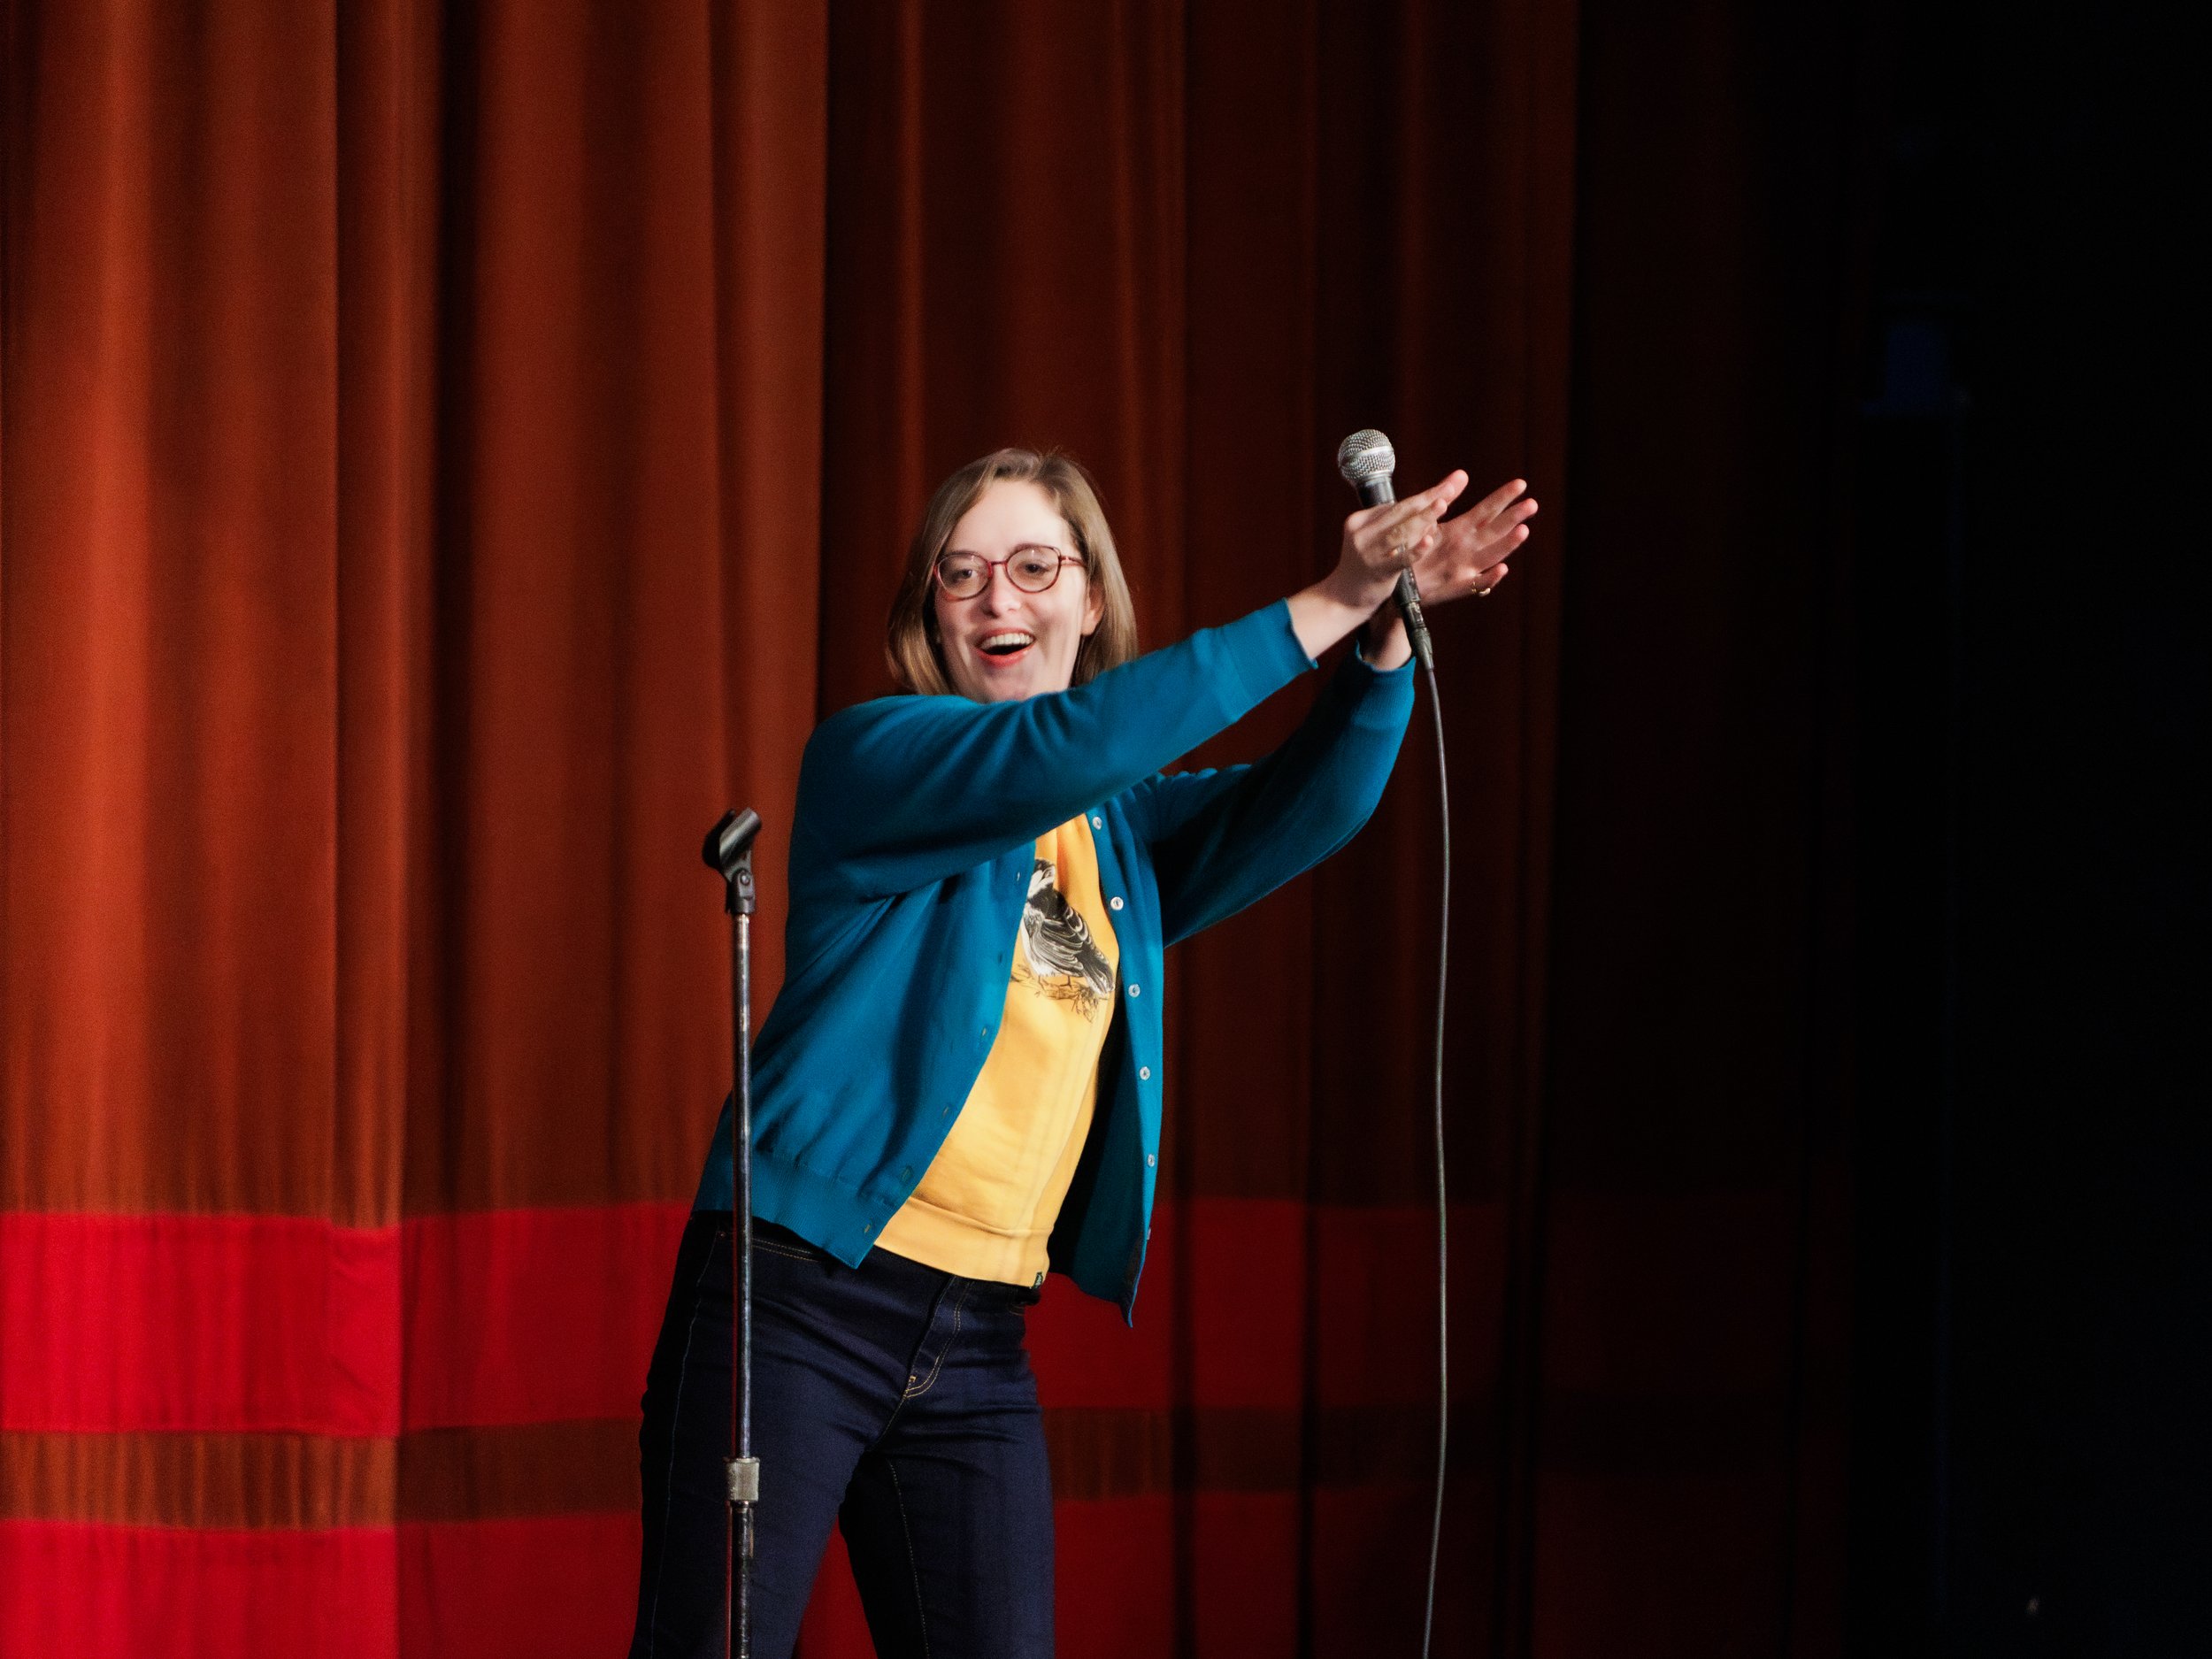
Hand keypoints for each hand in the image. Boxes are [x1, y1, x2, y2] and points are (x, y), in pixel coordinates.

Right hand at [1324, 470, 1469, 610]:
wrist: (1343, 599)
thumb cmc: (1368, 566)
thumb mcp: (1377, 539)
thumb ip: (1402, 522)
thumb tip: (1436, 500)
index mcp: (1360, 520)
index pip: (1396, 505)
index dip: (1424, 497)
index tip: (1447, 486)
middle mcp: (1361, 533)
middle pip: (1400, 512)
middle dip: (1427, 499)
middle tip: (1449, 488)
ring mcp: (1368, 553)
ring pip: (1400, 531)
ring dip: (1423, 517)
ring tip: (1442, 505)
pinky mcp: (1377, 571)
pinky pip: (1400, 559)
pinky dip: (1416, 549)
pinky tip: (1428, 541)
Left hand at [1405, 476, 1536, 607]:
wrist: (1400, 583)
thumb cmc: (1415, 549)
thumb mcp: (1428, 520)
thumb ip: (1445, 498)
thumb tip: (1462, 473)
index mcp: (1461, 530)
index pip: (1487, 510)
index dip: (1503, 497)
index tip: (1521, 484)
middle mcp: (1466, 548)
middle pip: (1494, 530)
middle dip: (1513, 517)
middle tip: (1532, 504)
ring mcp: (1463, 568)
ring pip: (1490, 554)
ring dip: (1507, 544)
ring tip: (1522, 531)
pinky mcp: (1454, 588)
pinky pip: (1474, 585)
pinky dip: (1489, 579)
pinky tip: (1501, 570)